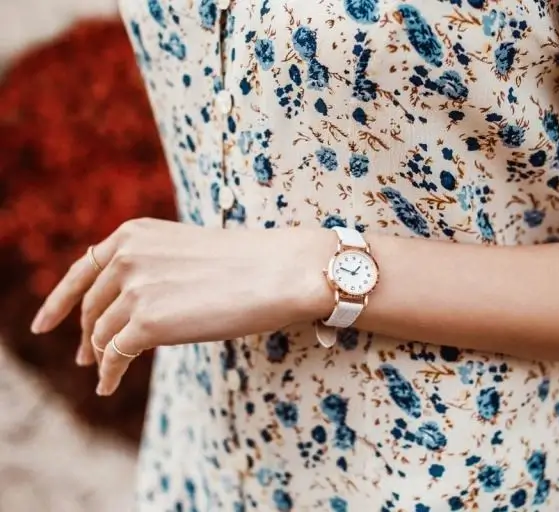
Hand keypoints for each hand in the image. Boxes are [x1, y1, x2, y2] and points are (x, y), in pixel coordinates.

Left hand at [30, 218, 331, 395]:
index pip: (84, 269)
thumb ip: (154, 267)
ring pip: (102, 333)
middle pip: (92, 305)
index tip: (45, 323)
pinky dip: (108, 374)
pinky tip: (108, 385)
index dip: (60, 300)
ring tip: (102, 371)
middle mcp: (126, 257)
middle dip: (85, 332)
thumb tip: (135, 303)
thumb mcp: (187, 250)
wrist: (279, 272)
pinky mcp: (146, 324)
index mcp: (135, 234)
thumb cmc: (249, 263)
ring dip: (99, 356)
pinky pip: (115, 356)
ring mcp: (134, 290)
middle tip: (84, 355)